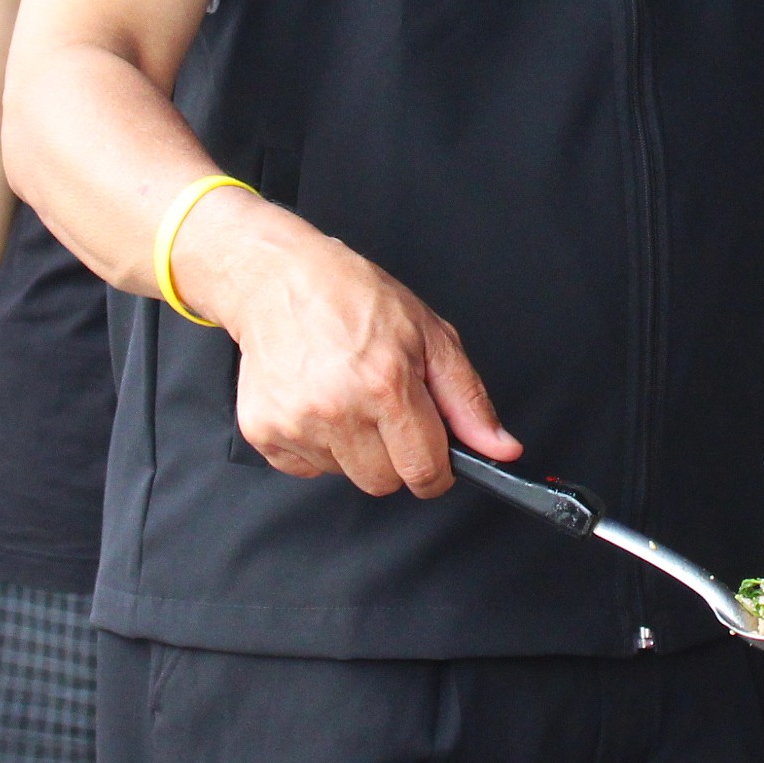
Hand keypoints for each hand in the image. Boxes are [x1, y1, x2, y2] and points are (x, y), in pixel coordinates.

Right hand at [196, 195, 519, 495]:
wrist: (278, 279)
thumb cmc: (354, 298)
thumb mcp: (430, 335)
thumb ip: (468, 400)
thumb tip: (500, 449)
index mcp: (386, 383)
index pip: (424, 471)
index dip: (437, 471)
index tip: (433, 457)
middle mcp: (338, 408)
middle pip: (384, 483)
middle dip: (395, 457)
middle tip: (385, 411)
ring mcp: (296, 422)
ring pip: (345, 476)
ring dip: (354, 449)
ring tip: (347, 397)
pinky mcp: (263, 431)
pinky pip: (306, 468)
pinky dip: (318, 445)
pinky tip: (317, 401)